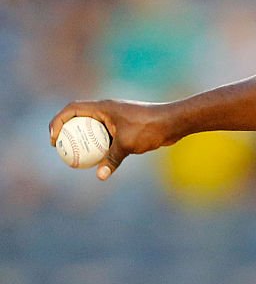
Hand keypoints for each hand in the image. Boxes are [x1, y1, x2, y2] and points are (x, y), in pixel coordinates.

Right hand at [49, 99, 179, 180]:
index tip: (54, 138)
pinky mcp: (126, 124)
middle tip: (59, 147)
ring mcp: (117, 116)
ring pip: (93, 126)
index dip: (58, 121)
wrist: (174, 121)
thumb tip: (100, 176)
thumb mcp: (128, 144)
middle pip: (79, 116)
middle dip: (66, 129)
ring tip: (73, 156)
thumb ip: (112, 159)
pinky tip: (97, 159)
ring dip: (82, 137)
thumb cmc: (150, 128)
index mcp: (104, 107)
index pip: (72, 108)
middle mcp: (108, 109)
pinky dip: (98, 143)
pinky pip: (106, 133)